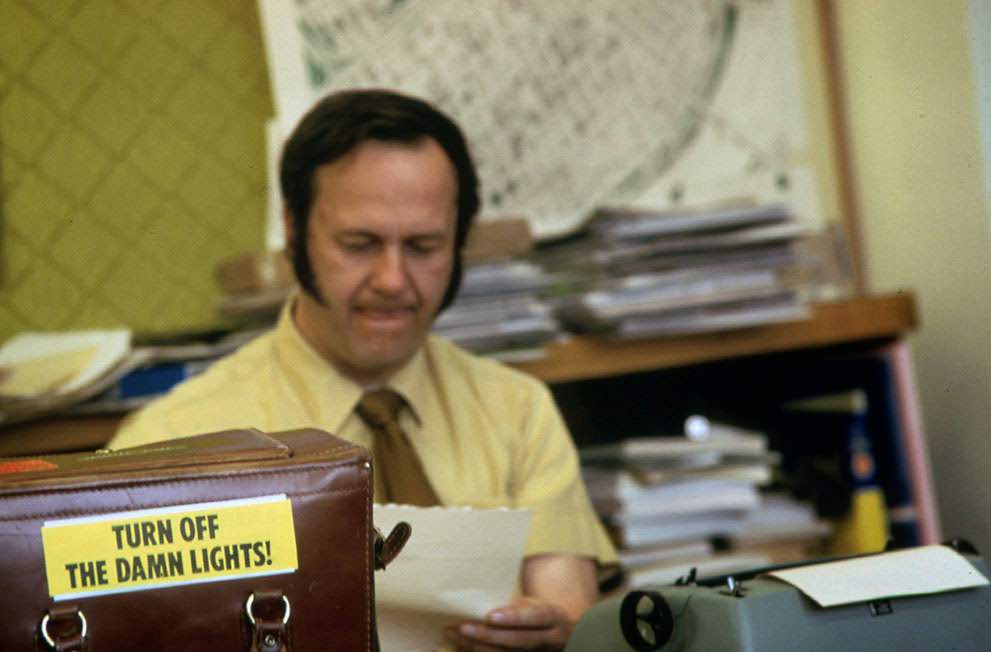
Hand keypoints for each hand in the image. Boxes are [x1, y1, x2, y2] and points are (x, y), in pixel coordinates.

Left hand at [444, 597, 573, 650]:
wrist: (560, 635)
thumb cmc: (539, 615)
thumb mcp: (535, 604)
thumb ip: (516, 605)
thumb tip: (482, 599)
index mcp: (552, 617)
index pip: (535, 617)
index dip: (514, 617)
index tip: (491, 615)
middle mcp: (548, 640)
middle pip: (517, 641)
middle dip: (488, 635)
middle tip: (463, 626)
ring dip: (476, 646)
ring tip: (453, 633)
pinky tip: (460, 644)